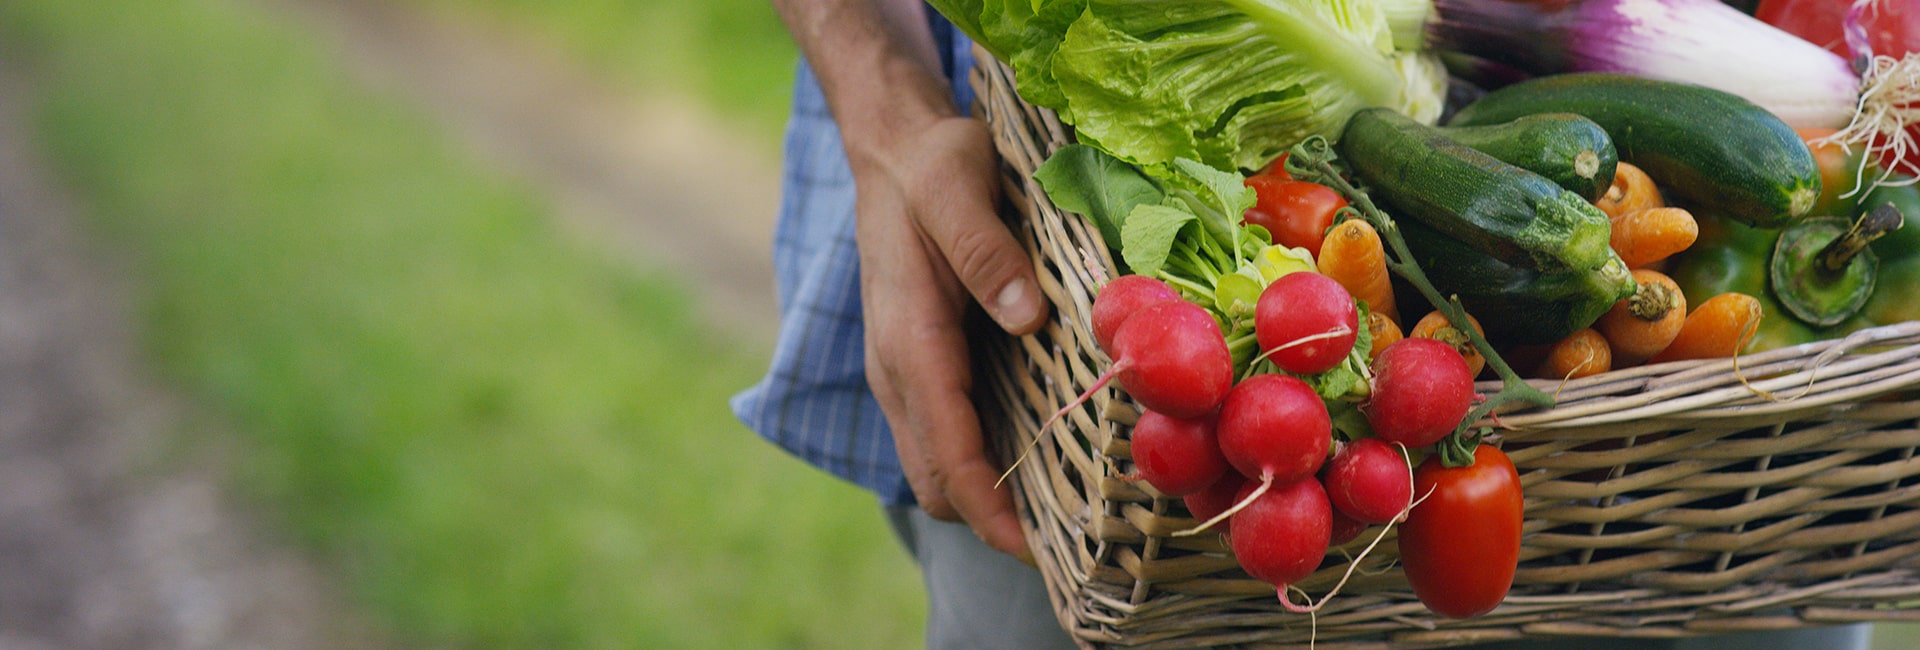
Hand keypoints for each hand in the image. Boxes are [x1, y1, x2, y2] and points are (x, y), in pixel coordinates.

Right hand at [852, 115, 1049, 557]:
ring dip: (989, 498)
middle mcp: (897, 370)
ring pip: (938, 466)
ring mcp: (904, 373)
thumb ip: (984, 250)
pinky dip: (984, 463)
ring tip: (1065, 514)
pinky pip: (947, 435)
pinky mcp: (920, 365)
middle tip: (1073, 541)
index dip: (988, 510)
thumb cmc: (932, 164)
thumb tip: (1025, 317)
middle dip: (993, 522)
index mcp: (908, 339)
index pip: (945, 452)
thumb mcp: (957, 185)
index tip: (1036, 550)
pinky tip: (1042, 458)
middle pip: (937, 481)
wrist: (893, 147)